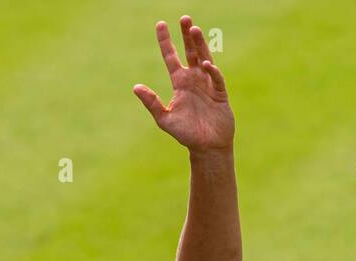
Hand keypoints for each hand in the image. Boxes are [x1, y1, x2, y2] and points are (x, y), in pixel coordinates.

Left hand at [133, 16, 232, 153]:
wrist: (206, 147)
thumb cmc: (186, 134)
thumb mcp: (164, 119)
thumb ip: (152, 103)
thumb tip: (135, 87)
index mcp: (180, 83)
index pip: (171, 57)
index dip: (166, 41)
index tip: (160, 24)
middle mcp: (194, 79)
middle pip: (190, 52)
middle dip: (187, 35)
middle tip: (184, 18)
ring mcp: (208, 84)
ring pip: (204, 58)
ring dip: (200, 44)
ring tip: (194, 29)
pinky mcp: (220, 93)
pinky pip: (216, 79)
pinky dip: (212, 72)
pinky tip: (207, 66)